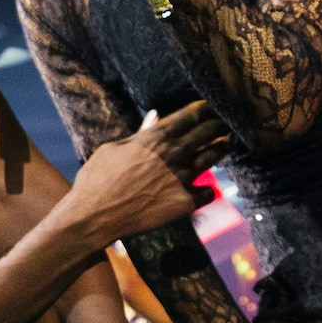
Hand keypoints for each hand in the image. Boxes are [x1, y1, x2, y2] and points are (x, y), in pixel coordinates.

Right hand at [69, 103, 228, 246]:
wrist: (94, 216)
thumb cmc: (96, 180)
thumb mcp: (112, 149)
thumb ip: (139, 133)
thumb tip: (155, 116)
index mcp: (156, 137)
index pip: (191, 115)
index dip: (206, 108)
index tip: (212, 106)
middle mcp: (174, 154)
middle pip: (208, 131)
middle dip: (221, 123)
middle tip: (227, 121)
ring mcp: (182, 178)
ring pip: (213, 156)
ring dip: (223, 147)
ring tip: (227, 143)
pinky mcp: (184, 203)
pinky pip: (207, 193)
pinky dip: (208, 190)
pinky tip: (207, 189)